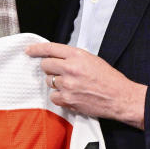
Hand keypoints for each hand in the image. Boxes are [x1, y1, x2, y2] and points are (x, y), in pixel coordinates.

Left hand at [25, 41, 146, 129]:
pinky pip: (53, 97)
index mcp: (77, 55)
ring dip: (56, 83)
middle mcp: (71, 69)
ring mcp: (68, 85)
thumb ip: (73, 58)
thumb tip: (57, 58)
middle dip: (49, 68)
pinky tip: (71, 95)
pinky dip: (59, 97)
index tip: (29, 50)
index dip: (37, 49)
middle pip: (45, 65)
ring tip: (71, 85)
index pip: (50, 48)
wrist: (120, 98)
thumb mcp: (92, 60)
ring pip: (48, 81)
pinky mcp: (68, 100)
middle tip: (59, 72)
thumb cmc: (109, 79)